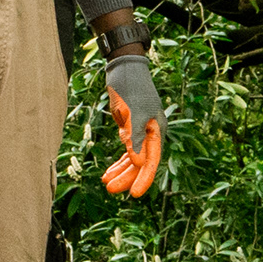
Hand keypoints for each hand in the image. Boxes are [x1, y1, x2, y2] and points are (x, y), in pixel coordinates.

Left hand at [102, 53, 163, 196]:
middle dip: (127, 177)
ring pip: (132, 159)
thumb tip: (139, 163)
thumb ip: (134, 137)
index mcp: (156, 130)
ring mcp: (140, 132)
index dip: (144, 178)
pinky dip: (118, 162)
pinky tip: (108, 173)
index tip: (134, 194)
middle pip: (141, 162)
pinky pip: (127, 151)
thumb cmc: (129, 87)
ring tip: (106, 184)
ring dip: (121, 172)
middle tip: (110, 190)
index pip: (151, 160)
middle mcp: (151, 133)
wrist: (123, 67)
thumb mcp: (130, 111)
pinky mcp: (130, 128)